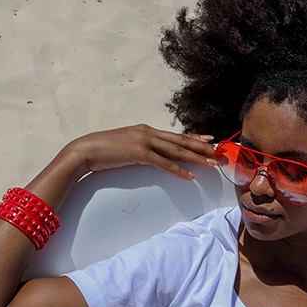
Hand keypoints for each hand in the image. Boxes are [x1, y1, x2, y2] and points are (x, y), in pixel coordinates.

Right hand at [66, 123, 217, 177]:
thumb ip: (140, 147)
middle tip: (219, 152)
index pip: (175, 135)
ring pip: (176, 151)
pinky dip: (178, 170)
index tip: (210, 139)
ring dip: (195, 158)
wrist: (87, 150)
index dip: (194, 137)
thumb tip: (151, 155)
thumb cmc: (104, 150)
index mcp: (146, 130)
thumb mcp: (126, 145)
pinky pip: (164, 164)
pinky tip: (190, 176)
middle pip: (181, 140)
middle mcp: (148, 132)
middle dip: (201, 147)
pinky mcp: (139, 153)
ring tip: (211, 164)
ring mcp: (144, 141)